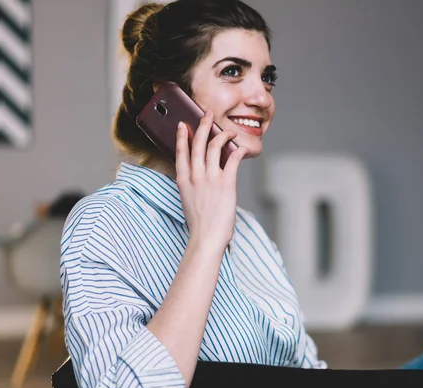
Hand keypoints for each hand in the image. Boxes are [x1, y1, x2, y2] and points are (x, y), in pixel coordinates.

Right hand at [175, 110, 247, 252]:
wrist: (206, 238)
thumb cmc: (200, 223)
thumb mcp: (188, 200)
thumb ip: (192, 185)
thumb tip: (201, 174)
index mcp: (183, 181)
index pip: (180, 152)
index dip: (182, 136)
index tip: (183, 125)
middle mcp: (195, 177)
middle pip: (198, 144)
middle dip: (203, 126)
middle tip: (207, 114)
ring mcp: (210, 179)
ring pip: (214, 147)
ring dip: (222, 134)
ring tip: (228, 130)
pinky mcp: (226, 184)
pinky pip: (233, 160)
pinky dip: (238, 151)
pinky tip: (241, 148)